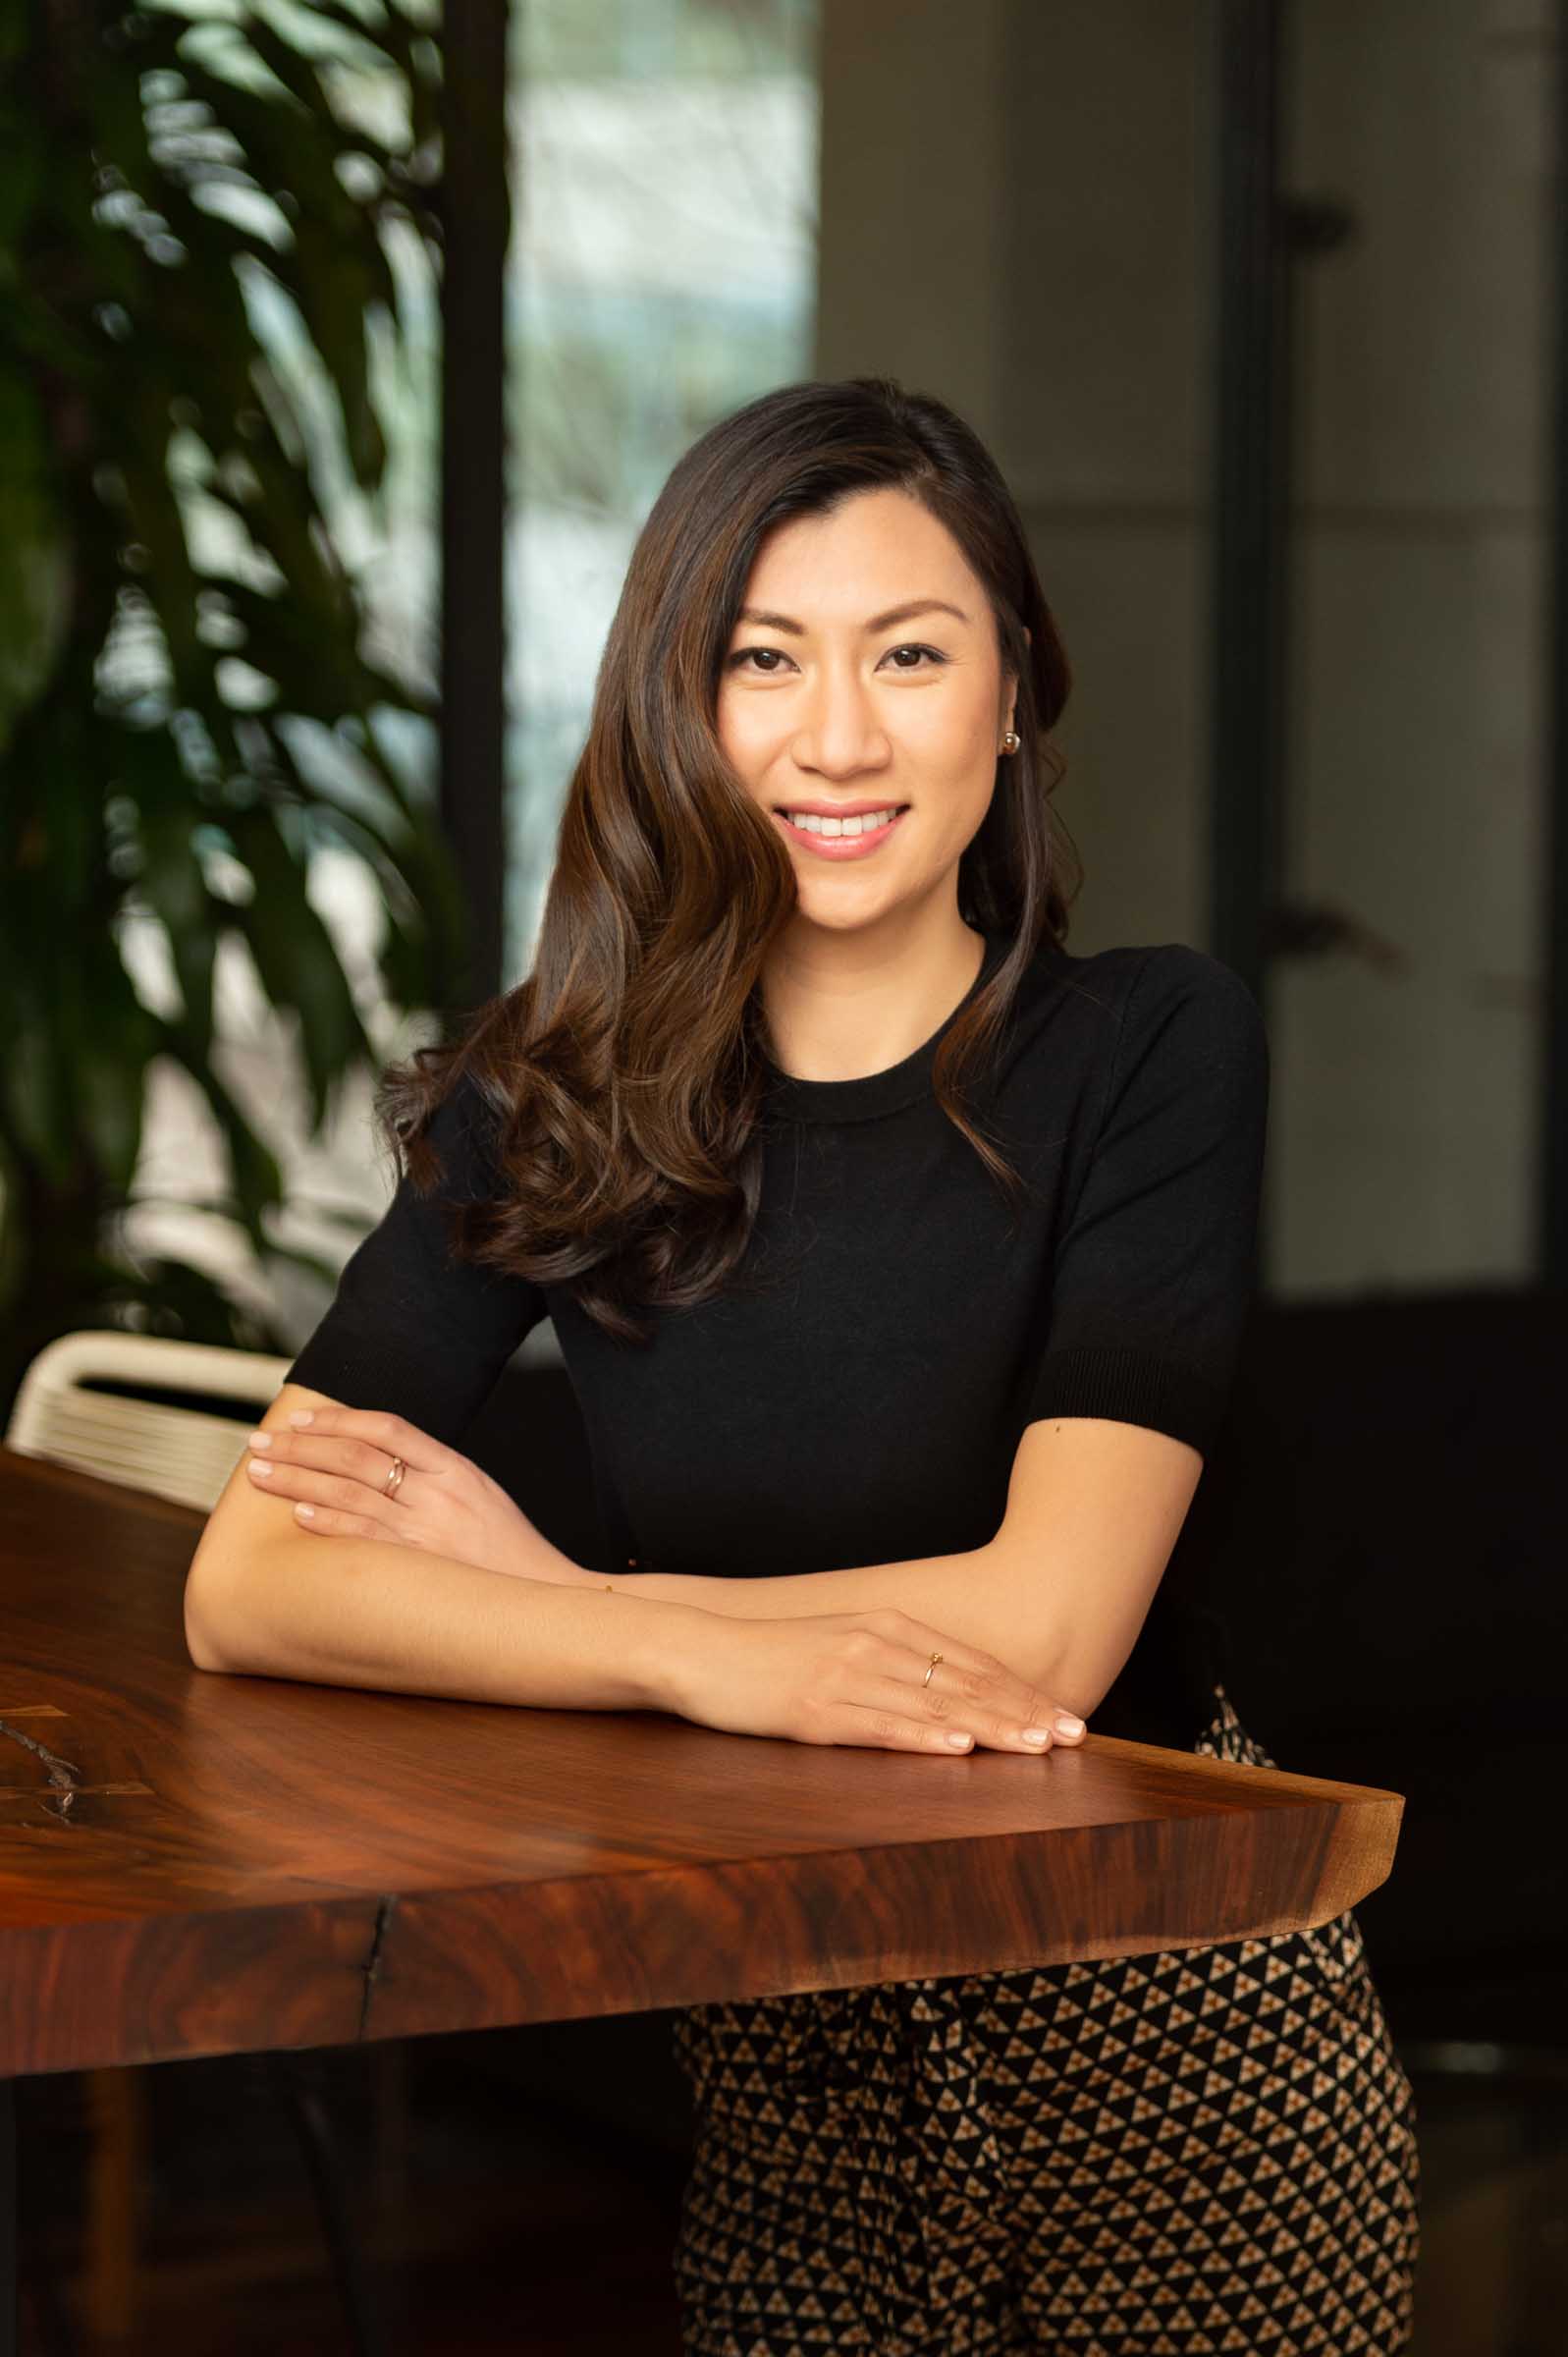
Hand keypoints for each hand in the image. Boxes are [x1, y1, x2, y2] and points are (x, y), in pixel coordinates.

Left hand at [244, 1404, 597, 1586]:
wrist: (543, 1596)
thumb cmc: (507, 1548)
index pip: (387, 1426)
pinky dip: (329, 1522)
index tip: (300, 1420)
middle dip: (300, 1447)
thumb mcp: (478, 1493)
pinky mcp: (419, 1567)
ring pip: (350, 1493)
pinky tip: (299, 1513)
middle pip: (356, 1456)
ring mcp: (428, 1531)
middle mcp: (439, 1493)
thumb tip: (372, 1458)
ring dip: (298, 1480)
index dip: (338, 1419)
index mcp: (455, 1467)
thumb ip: (431, 1473)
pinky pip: (365, 1539)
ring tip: (260, 1474)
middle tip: (258, 1443)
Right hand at [669, 1605, 1088, 1754]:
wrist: (699, 1652)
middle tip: (1074, 1737)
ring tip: (1036, 1748)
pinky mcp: (815, 1710)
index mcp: (887, 1627)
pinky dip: (924, 1739)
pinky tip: (958, 1751)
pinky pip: (880, 1726)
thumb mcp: (840, 1648)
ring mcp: (846, 1676)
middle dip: (1024, 1712)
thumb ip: (892, 1664)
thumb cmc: (771, 1659)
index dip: (1022, 1692)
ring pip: (933, 1706)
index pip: (971, 1663)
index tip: (1065, 1718)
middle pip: (964, 1683)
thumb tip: (946, 1701)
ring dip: (990, 1729)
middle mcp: (875, 1645)